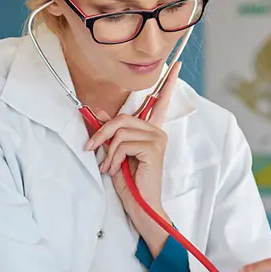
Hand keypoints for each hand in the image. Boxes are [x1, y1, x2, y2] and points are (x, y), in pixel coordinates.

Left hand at [85, 62, 180, 237]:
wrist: (141, 206)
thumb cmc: (130, 184)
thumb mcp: (115, 153)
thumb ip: (111, 133)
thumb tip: (97, 113)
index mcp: (151, 131)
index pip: (162, 101)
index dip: (170, 82)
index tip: (179, 64)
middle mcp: (157, 131)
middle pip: (123, 118)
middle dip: (102, 133)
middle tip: (91, 149)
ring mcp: (157, 138)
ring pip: (120, 130)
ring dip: (107, 151)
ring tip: (109, 167)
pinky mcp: (154, 147)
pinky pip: (123, 142)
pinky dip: (113, 156)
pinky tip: (117, 170)